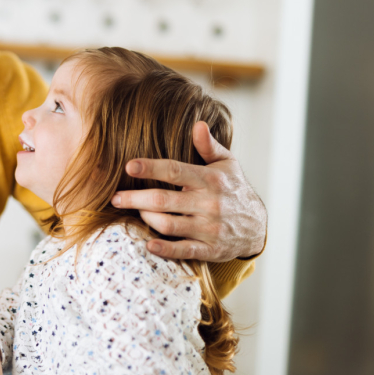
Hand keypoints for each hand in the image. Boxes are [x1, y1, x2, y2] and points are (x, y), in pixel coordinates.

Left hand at [111, 121, 266, 261]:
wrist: (258, 226)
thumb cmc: (234, 189)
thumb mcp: (227, 164)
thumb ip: (209, 146)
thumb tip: (198, 124)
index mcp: (210, 180)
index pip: (175, 171)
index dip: (151, 168)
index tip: (129, 166)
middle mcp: (209, 204)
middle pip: (164, 200)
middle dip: (135, 198)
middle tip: (115, 197)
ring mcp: (209, 228)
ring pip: (168, 225)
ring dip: (145, 218)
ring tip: (132, 212)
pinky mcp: (210, 249)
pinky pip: (183, 250)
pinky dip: (164, 249)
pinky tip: (148, 244)